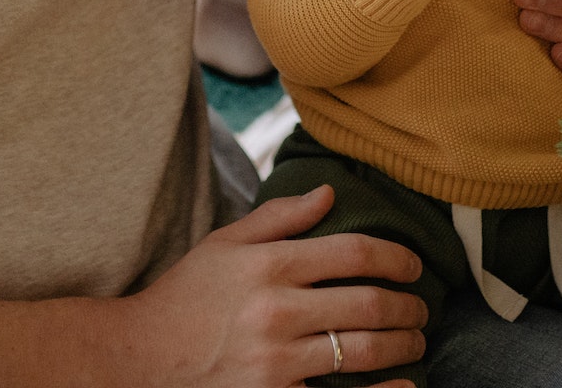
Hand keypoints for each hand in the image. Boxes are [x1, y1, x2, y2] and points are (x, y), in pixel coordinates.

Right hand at [127, 185, 427, 387]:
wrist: (140, 358)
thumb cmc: (185, 297)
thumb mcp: (224, 244)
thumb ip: (279, 217)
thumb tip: (331, 192)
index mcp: (268, 265)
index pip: (353, 253)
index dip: (395, 257)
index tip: (413, 265)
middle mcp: (276, 310)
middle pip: (368, 302)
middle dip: (408, 306)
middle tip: (421, 308)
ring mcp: (275, 360)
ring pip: (363, 350)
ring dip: (403, 345)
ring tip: (414, 341)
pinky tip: (405, 385)